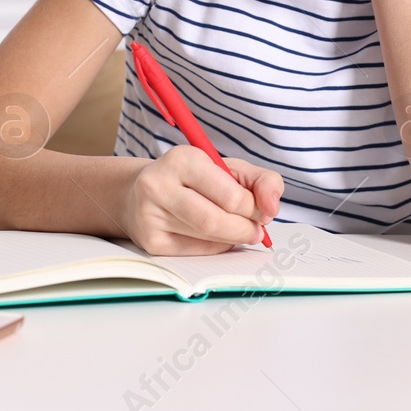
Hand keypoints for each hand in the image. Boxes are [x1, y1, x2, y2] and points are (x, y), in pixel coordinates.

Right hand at [121, 145, 282, 254]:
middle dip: (245, 229)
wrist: (139, 192)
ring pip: (206, 238)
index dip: (255, 209)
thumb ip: (262, 181)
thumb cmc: (192, 180)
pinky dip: (214, 247)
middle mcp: (160, 184)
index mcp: (183, 159)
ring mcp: (150, 214)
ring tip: (237, 231)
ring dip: (232, 239)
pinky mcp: (150, 240)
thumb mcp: (228, 169)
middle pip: (216, 221)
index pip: (231, 196)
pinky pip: (194, 252)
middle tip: (255, 231)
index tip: (262, 213)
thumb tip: (271, 209)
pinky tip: (214, 237)